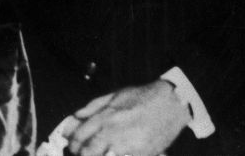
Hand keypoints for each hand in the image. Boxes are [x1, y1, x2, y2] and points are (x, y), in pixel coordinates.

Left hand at [64, 80, 187, 155]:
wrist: (172, 101)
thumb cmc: (145, 97)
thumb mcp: (117, 94)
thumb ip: (94, 106)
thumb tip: (76, 116)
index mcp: (105, 115)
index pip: (79, 135)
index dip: (73, 144)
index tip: (74, 147)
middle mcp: (112, 130)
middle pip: (86, 151)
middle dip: (82, 155)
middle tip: (84, 154)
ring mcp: (125, 144)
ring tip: (101, 153)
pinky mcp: (139, 153)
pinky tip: (113, 154)